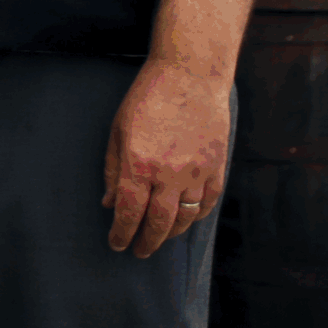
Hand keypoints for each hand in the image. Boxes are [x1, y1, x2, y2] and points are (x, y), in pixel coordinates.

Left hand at [102, 55, 229, 257]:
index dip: (122, 234)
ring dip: (171, 233)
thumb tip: (110, 203)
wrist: (190, 76)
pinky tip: (186, 220)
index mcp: (140, 164)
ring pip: (187, 218)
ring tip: (159, 238)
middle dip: (146, 242)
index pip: (129, 213)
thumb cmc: (147, 99)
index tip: (117, 245)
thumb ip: (114, 170)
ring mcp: (198, 172)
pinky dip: (197, 216)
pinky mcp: (218, 167)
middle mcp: (170, 174)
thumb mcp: (118, 131)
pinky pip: (208, 203)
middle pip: (159, 223)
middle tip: (138, 252)